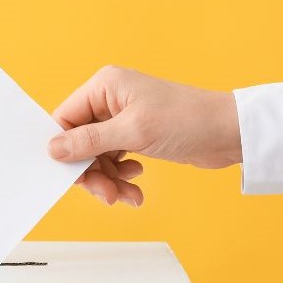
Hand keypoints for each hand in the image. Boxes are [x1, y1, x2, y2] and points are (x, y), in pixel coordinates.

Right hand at [48, 66, 241, 205]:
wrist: (229, 133)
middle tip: (106, 194)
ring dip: (108, 179)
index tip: (71, 176)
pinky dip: (122, 177)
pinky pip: (115, 160)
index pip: (66, 118)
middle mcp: (111, 99)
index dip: (64, 149)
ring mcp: (124, 118)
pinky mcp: (137, 135)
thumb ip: (89, 141)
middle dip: (91, 171)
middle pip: (80, 142)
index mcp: (105, 86)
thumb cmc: (187, 121)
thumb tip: (53, 149)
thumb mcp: (133, 132)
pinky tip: (136, 184)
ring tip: (126, 196)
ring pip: (97, 155)